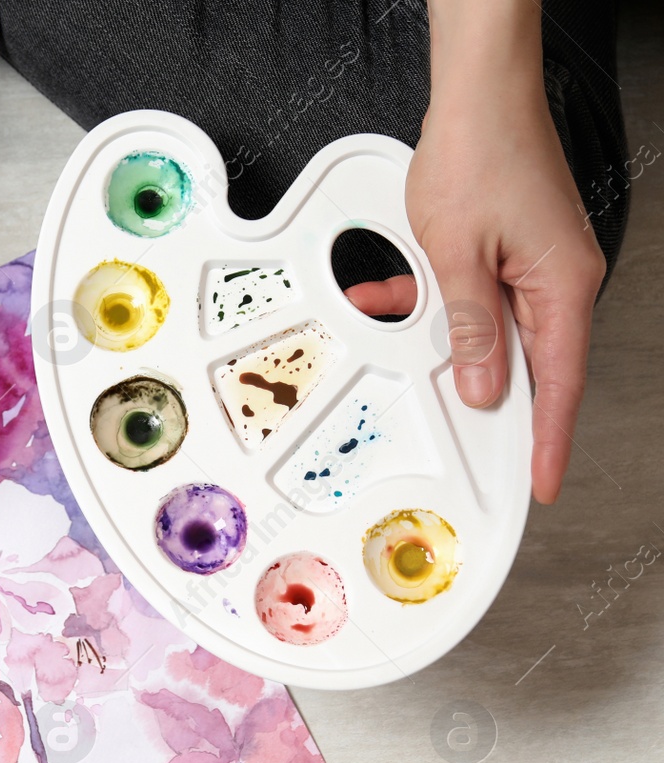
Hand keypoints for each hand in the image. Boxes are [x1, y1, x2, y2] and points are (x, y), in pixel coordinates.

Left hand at [347, 18, 606, 504]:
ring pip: (489, 325)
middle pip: (526, 360)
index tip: (541, 481)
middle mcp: (557, 278)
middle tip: (465, 439)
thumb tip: (480, 385)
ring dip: (444, 338)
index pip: (558, 384)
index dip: (547, 439)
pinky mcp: (510, 245)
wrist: (478, 94)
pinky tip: (390, 295)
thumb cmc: (478, 157)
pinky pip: (473, 291)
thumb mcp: (459, 257)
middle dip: (486, 393)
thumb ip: (469, 329)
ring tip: (407, 348)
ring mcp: (535, 261)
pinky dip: (433, 299)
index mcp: (561, 286)